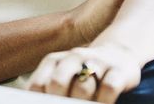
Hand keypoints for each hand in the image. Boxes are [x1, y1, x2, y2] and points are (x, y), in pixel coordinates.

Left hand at [27, 44, 141, 101]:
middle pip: (58, 82)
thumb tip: (35, 103)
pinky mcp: (118, 71)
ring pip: (83, 87)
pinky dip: (103, 102)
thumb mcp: (63, 76)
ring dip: (82, 103)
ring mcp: (97, 62)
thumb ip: (48, 89)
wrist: (118, 54)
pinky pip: (108, 88)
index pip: (38, 84)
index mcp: (54, 61)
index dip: (40, 100)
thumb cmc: (84, 73)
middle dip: (59, 101)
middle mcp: (74, 58)